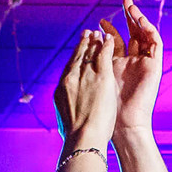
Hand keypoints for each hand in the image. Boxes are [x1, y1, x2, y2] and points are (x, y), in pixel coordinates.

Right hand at [54, 26, 119, 149]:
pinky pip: (105, 54)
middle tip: (88, 34)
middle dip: (83, 43)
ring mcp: (86, 75)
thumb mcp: (65, 120)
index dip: (75, 57)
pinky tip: (110, 38)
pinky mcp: (101, 76)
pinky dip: (107, 45)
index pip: (69, 67)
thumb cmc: (75, 137)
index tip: (78, 51)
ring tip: (98, 33)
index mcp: (61, 89)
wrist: (83, 138)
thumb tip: (67, 114)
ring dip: (95, 41)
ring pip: (90, 52)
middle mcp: (71, 77)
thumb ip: (67, 110)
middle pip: (78, 55)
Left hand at [104, 0, 162, 135]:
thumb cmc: (106, 109)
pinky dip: (149, 30)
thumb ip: (93, 62)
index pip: (115, 42)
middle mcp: (132, 63)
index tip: (98, 22)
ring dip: (139, 19)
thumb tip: (81, 49)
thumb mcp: (96, 79)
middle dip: (128, 17)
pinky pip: (155, 43)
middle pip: (132, 34)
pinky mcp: (155, 66)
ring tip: (131, 5)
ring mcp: (145, 64)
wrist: (123, 123)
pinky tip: (140, 20)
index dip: (107, 31)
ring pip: (145, 35)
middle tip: (124, 0)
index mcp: (118, 67)